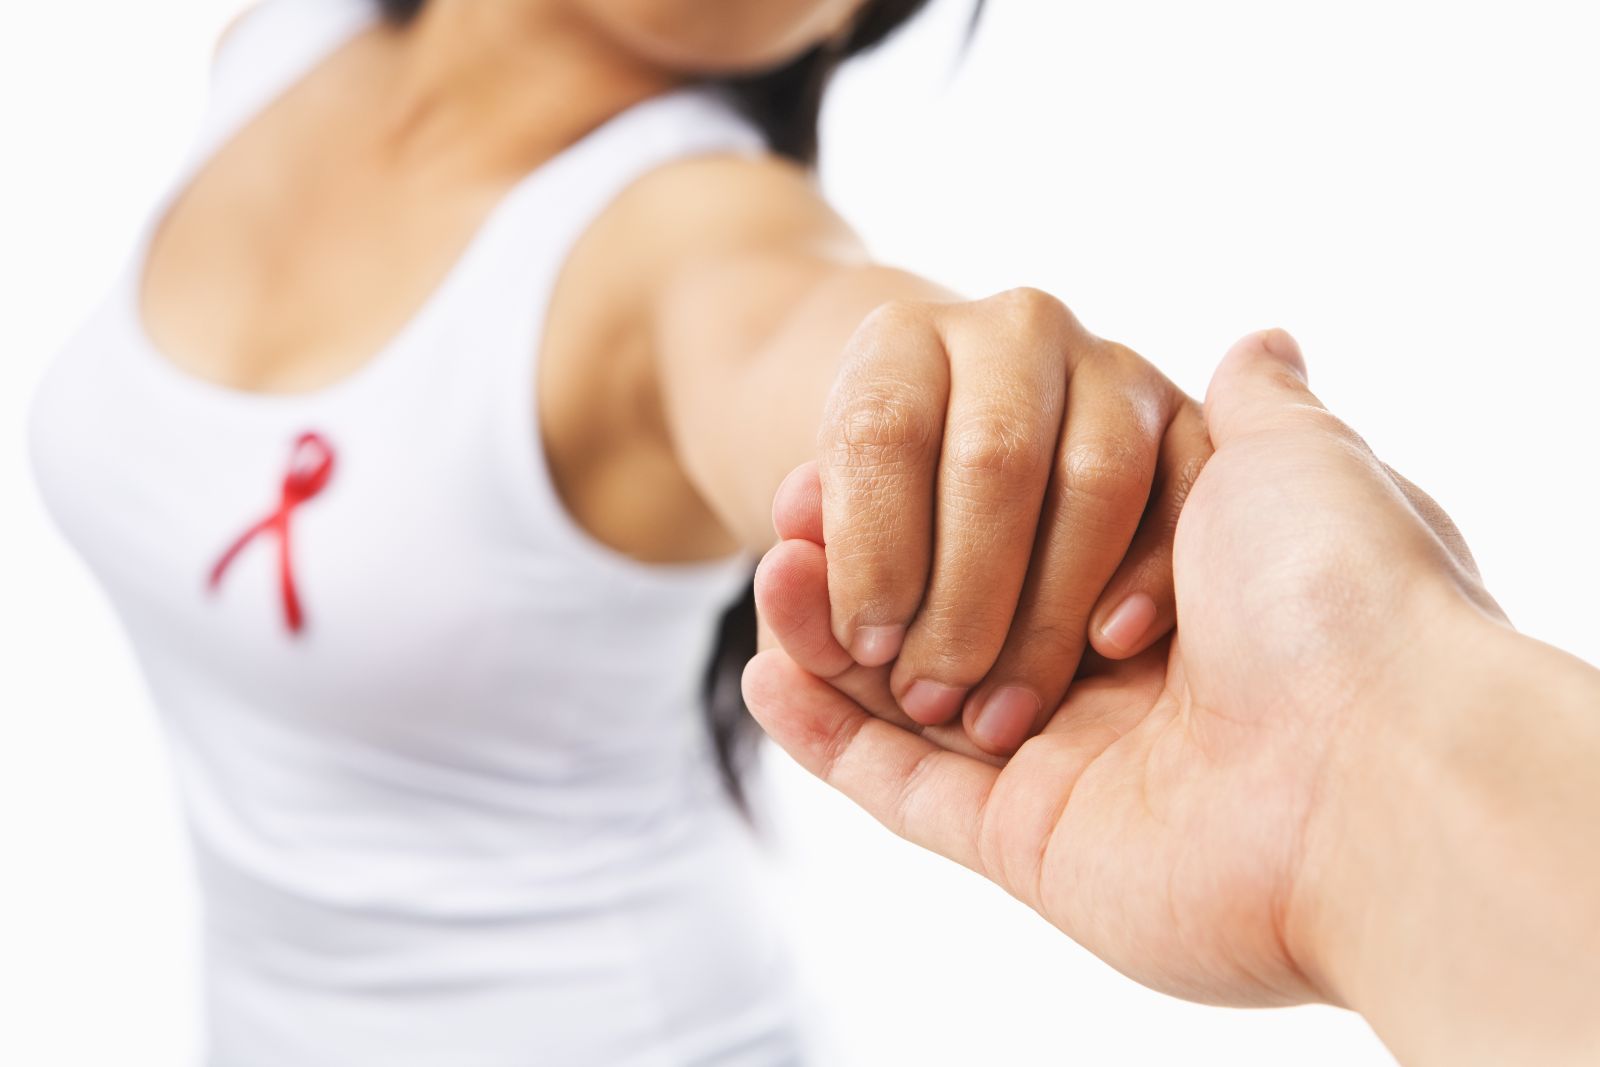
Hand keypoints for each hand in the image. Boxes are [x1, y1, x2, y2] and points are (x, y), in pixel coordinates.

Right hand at [747, 329, 1504, 1006]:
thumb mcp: (1290, 459)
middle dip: (871, 559)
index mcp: (1162, 584)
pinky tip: (767, 668)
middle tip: (799, 516)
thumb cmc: (1334, 598)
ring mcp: (1060, 760)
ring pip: (907, 691)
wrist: (1374, 770)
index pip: (1010, 522)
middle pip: (946, 604)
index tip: (863, 455)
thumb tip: (1257, 338)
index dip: (931, 492)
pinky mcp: (1020, 841)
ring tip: (777, 573)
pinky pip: (897, 786)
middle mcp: (1110, 670)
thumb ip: (1246, 406)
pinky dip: (823, 733)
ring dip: (830, 632)